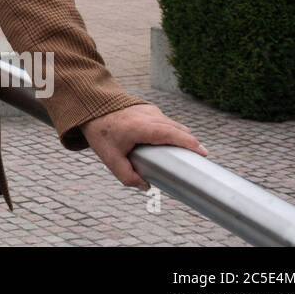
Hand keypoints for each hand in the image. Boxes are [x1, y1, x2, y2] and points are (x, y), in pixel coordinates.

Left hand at [81, 104, 206, 190]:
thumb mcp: (110, 158)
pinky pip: (167, 121)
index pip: (172, 134)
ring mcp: (150, 111)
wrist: (91, 106)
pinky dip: (173, 131)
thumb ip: (126, 175)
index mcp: (142, 127)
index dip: (189, 143)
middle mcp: (150, 116)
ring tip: (188, 153)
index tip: (203, 153)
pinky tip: (173, 143)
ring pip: (174, 124)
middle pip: (178, 129)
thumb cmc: (101, 133)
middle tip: (200, 157)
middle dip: (191, 143)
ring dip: (182, 136)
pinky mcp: (149, 109)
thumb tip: (146, 187)